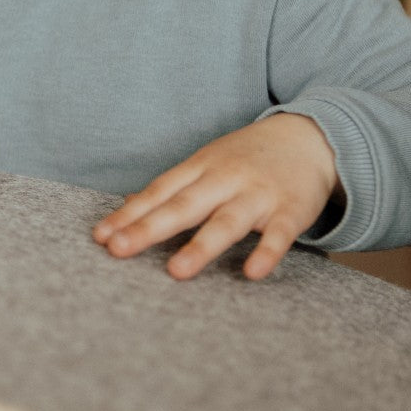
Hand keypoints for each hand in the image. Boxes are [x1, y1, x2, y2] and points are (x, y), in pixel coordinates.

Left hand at [92, 114, 338, 280]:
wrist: (310, 137)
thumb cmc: (245, 158)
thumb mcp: (205, 164)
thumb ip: (172, 189)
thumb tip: (128, 208)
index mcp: (199, 168)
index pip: (158, 192)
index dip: (129, 214)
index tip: (101, 236)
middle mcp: (224, 179)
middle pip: (182, 206)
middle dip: (148, 228)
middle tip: (118, 249)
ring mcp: (258, 194)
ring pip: (226, 222)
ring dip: (201, 246)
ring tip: (176, 271)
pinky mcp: (291, 210)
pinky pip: (279, 235)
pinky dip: (266, 253)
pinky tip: (251, 273)